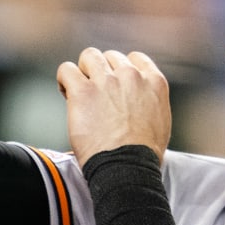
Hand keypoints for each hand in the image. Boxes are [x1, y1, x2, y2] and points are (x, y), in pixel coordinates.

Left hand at [57, 48, 171, 165]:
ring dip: (82, 71)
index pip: (134, 58)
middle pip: (110, 57)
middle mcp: (131, 76)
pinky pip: (67, 70)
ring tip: (80, 93)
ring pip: (89, 56)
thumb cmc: (143, 156)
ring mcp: (107, 81)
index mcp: (154, 81)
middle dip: (101, 73)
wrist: (127, 168)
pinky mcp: (83, 91)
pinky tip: (66, 93)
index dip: (120, 70)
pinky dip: (64, 79)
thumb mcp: (160, 121)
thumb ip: (149, 102)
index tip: (114, 86)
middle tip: (96, 95)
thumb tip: (138, 102)